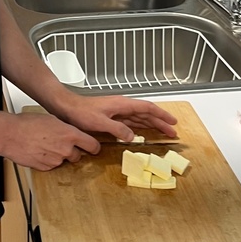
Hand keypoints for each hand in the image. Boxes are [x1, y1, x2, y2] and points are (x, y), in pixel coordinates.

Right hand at [3, 114, 100, 171]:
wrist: (11, 134)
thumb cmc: (27, 124)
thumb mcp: (52, 119)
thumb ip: (65, 128)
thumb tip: (69, 132)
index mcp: (70, 134)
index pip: (92, 145)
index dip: (93, 147)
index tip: (93, 148)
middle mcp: (65, 149)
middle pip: (78, 156)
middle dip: (72, 152)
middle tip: (60, 144)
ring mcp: (56, 160)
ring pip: (64, 161)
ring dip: (59, 156)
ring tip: (45, 146)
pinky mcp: (46, 168)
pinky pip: (52, 166)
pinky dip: (48, 161)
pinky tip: (39, 152)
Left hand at [53, 93, 177, 141]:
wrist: (67, 108)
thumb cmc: (81, 112)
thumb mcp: (100, 122)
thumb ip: (118, 130)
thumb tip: (132, 137)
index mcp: (123, 104)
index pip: (148, 108)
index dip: (161, 115)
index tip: (173, 123)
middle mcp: (123, 106)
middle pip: (147, 114)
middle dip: (161, 122)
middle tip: (173, 132)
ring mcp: (118, 111)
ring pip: (140, 118)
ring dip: (152, 124)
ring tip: (163, 132)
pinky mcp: (112, 117)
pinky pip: (131, 122)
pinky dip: (140, 127)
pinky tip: (144, 131)